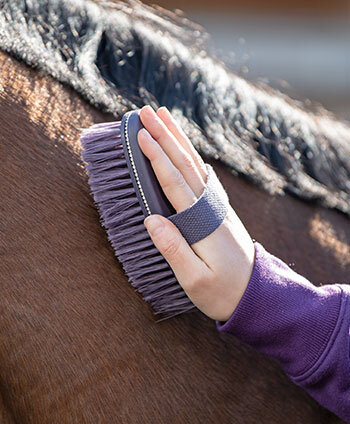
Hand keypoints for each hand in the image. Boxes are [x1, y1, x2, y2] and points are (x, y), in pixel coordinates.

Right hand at [137, 105, 254, 321]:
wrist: (257, 294)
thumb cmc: (223, 291)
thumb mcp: (195, 280)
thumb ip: (174, 249)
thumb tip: (151, 219)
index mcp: (202, 222)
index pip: (175, 182)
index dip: (156, 157)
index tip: (140, 134)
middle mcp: (211, 207)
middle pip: (185, 164)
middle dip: (164, 136)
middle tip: (145, 111)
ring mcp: (217, 206)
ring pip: (195, 165)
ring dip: (178, 139)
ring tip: (163, 117)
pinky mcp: (219, 209)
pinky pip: (202, 175)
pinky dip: (191, 156)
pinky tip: (185, 148)